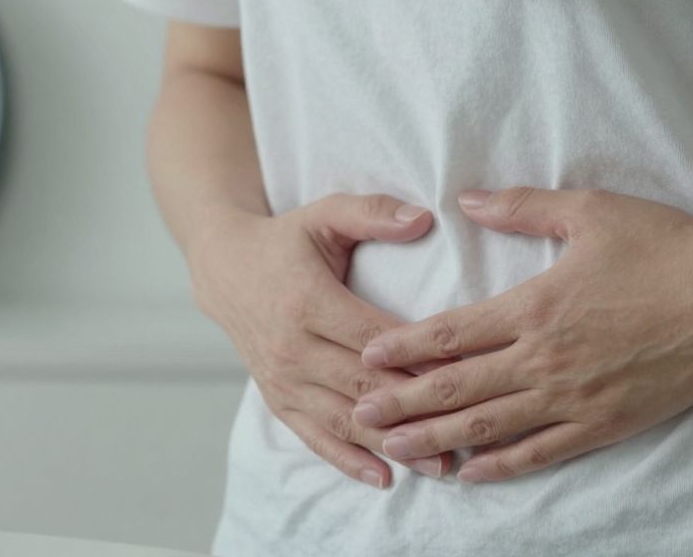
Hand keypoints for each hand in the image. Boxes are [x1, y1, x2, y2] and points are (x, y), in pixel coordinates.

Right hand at [189, 194, 452, 488]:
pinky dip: (348, 460)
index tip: (465, 372)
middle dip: (415, 412)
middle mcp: (292, 347)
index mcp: (308, 301)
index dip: (419, 357)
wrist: (225, 269)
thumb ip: (373, 214)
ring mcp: (282, 379)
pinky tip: (384, 478)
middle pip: (363, 386)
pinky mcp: (277, 399)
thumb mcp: (326, 214)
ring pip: (343, 419)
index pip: (374, 338)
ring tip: (441, 465)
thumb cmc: (287, 240)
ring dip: (391, 444)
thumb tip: (423, 218)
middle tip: (468, 432)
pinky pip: (314, 437)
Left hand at [353, 187, 692, 482]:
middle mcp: (545, 358)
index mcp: (535, 306)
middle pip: (458, 387)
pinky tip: (471, 473)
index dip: (406, 347)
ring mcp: (574, 397)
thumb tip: (466, 200)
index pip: (453, 333)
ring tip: (396, 449)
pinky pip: (542, 451)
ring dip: (437, 438)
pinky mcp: (605, 422)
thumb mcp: (589, 211)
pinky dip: (502, 465)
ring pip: (491, 426)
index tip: (368, 357)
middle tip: (359, 413)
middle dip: (404, 402)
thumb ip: (521, 206)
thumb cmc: (665, 246)